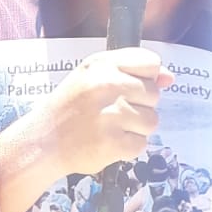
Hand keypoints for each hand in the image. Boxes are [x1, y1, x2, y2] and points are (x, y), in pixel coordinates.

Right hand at [43, 50, 172, 176]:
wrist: (42, 142)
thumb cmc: (70, 108)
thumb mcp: (93, 78)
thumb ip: (132, 72)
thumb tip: (170, 78)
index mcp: (102, 65)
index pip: (151, 63)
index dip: (146, 78)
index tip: (129, 88)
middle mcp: (106, 86)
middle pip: (154, 94)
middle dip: (140, 106)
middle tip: (113, 112)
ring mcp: (110, 115)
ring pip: (152, 121)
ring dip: (136, 129)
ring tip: (111, 128)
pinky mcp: (112, 143)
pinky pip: (141, 144)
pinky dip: (127, 148)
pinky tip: (108, 143)